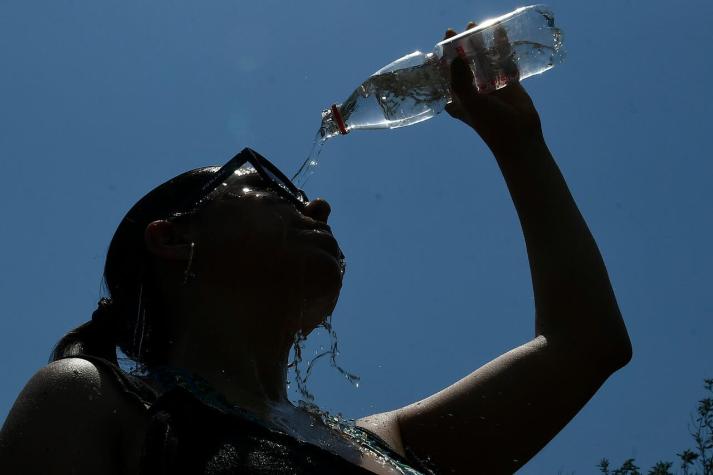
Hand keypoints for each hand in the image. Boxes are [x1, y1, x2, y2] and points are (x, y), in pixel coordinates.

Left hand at [443, 23, 543, 153]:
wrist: (518, 135)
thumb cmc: (490, 123)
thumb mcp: (470, 101)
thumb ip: (460, 79)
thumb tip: (454, 57)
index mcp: (458, 98)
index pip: (446, 74)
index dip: (443, 57)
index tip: (443, 40)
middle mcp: (472, 90)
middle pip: (464, 63)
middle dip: (461, 46)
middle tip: (459, 30)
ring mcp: (489, 85)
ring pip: (482, 59)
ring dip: (479, 43)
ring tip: (475, 26)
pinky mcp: (507, 82)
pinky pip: (503, 60)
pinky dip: (501, 47)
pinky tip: (499, 32)